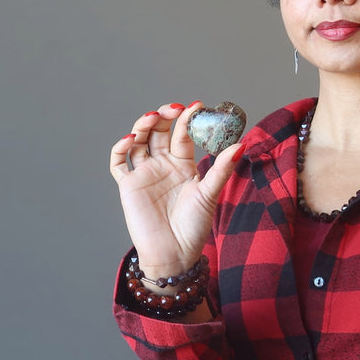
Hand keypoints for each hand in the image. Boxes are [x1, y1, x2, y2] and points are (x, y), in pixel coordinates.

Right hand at [109, 101, 242, 277]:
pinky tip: (131, 139)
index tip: (197, 106)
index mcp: (183, 165)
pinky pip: (119, 162)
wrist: (174, 254)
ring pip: (139, 141)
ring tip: (152, 117)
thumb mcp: (210, 194)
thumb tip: (240, 145)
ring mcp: (144, 174)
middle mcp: (162, 165)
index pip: (182, 135)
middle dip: (164, 116)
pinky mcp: (129, 186)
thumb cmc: (194, 227)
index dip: (187, 119)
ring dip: (143, 126)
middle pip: (158, 132)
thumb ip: (221, 169)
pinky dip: (121, 148)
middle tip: (173, 108)